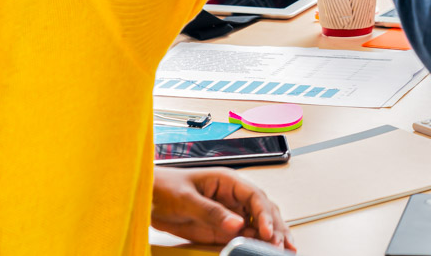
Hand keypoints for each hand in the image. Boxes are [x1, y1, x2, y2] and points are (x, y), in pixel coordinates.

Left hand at [150, 166, 294, 249]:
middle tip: (281, 246)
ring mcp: (229, 213)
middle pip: (263, 210)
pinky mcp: (222, 228)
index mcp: (227, 181)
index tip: (268, 231)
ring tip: (283, 250)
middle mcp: (232, 196)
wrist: (146, 197)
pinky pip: (244, 235)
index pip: (255, 196)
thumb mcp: (186, 199)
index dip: (265, 214)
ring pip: (258, 223)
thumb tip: (236, 223)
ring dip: (272, 236)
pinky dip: (256, 243)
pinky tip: (264, 250)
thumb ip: (211, 211)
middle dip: (276, 227)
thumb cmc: (164, 187)